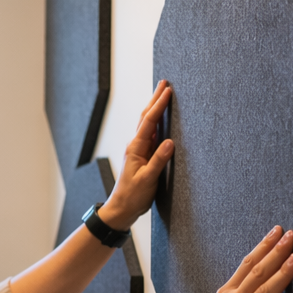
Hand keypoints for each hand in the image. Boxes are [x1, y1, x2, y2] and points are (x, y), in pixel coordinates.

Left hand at [101, 83, 175, 229]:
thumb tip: (170, 142)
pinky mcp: (143, 157)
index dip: (159, 105)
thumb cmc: (132, 196)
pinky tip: (161, 119)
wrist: (121, 209)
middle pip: (146, 117)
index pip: (149, 121)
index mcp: (136, 148)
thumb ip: (158, 161)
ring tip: (163, 94)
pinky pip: (151, 135)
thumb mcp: (147, 180)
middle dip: (155, 99)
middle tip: (164, 83)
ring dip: (155, 108)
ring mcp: (139, 151)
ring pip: (148, 124)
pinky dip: (157, 122)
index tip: (168, 91)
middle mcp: (136, 146)